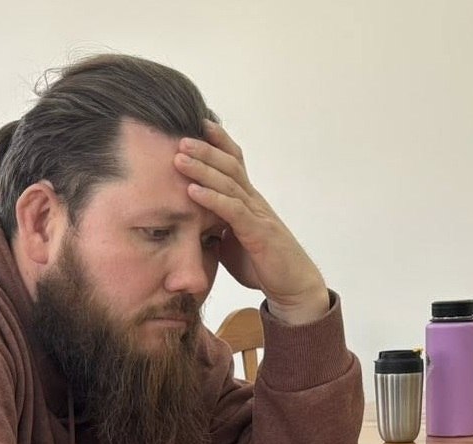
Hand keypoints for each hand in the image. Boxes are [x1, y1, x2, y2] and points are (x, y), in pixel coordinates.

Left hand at [174, 120, 329, 325]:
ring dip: (203, 169)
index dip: (218, 143)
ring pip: (229, 183)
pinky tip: (193, 191)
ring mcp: (258, 215)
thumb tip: (192, 223)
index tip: (198, 127)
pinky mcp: (258, 233)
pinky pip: (233, 211)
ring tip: (180, 158)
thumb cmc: (262, 265)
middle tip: (180, 138)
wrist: (292, 287)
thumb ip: (216, 228)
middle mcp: (255, 202)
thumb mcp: (233, 243)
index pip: (235, 163)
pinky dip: (211, 199)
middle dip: (205, 149)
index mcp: (249, 201)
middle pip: (230, 165)